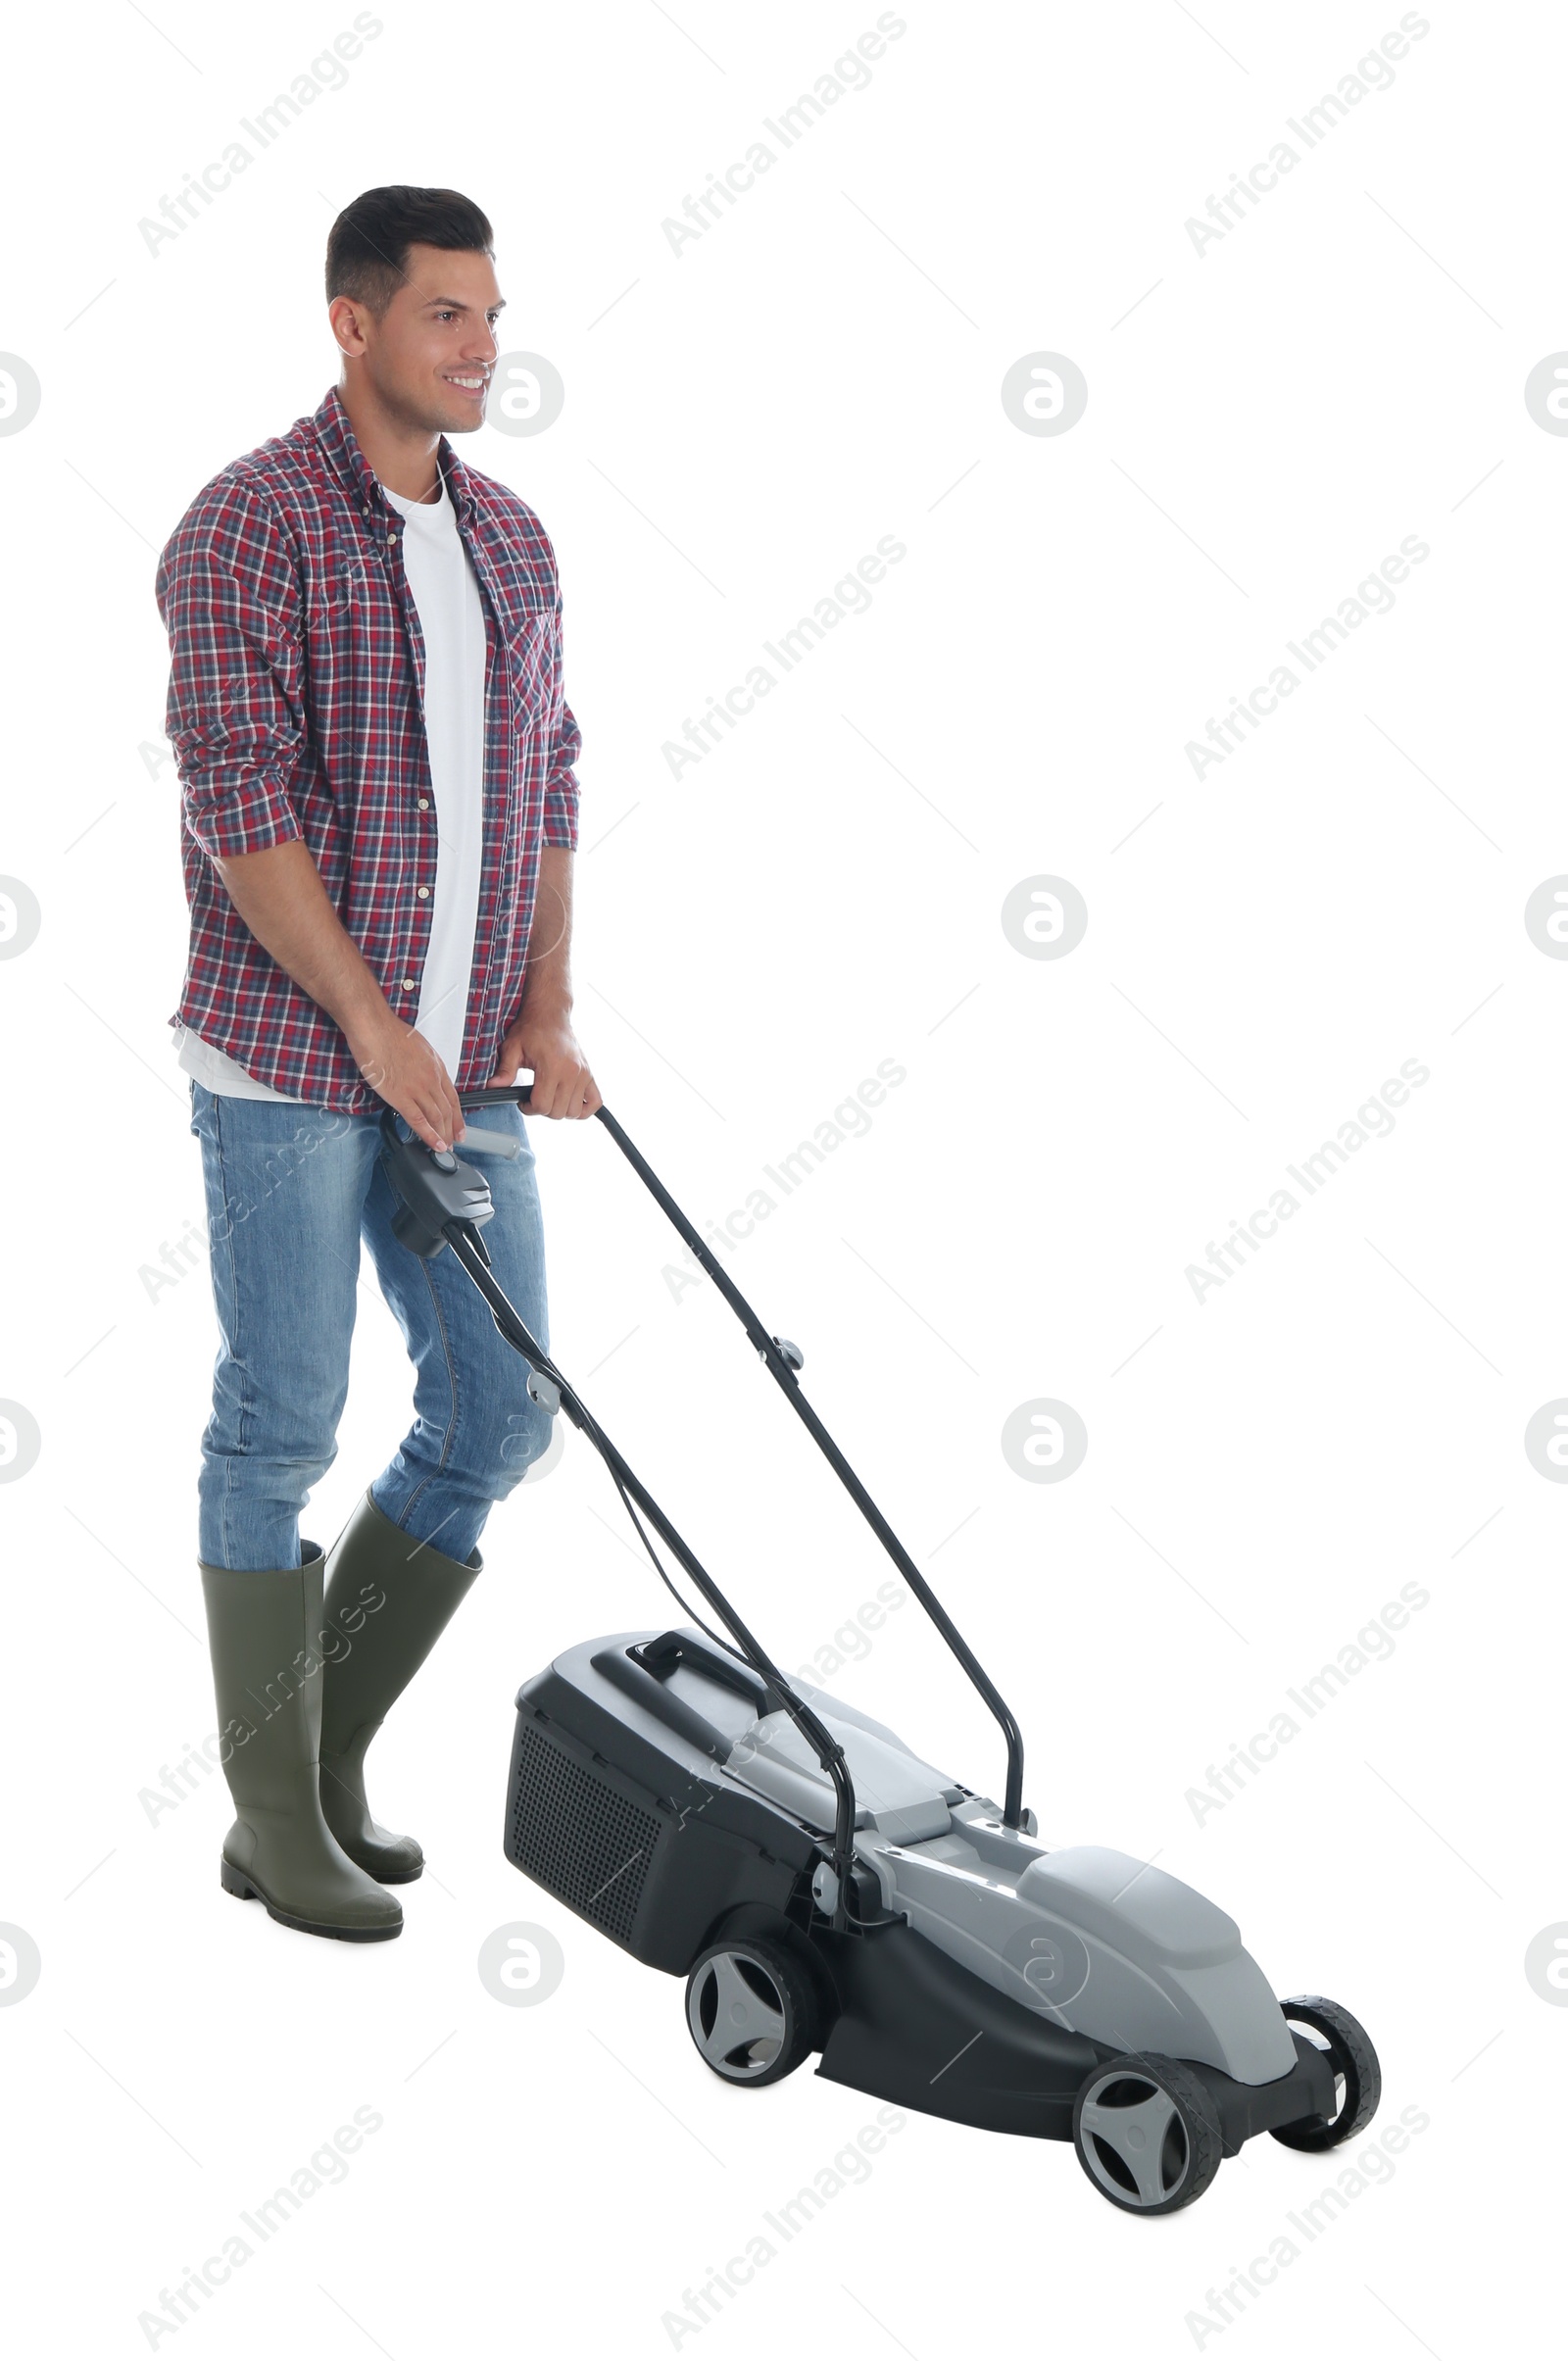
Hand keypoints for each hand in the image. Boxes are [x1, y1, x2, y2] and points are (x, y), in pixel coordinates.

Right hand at [352, 1014, 464, 1150]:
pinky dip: (428, 1135)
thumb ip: (424, 1066)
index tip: (460, 1128)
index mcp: (436, 1067)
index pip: (453, 1098)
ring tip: (444, 1148)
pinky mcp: (400, 1096)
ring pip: (436, 1118)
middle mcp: (431, 1079)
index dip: (458, 1117)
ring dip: (442, 1136)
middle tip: (453, 1144)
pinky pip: (418, 1120)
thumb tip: (422, 1075)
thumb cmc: (391, 1033)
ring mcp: (417, 1089)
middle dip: (451, 1131)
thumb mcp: (419, 1048)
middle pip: (447, 1111)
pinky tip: (434, 1145)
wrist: (374, 1028)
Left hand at [491, 1006, 600, 1119]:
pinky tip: (569, 1102)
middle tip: (533, 1098)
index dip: (528, 1108)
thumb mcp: (512, 1048)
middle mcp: (571, 1072)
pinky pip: (595, 1102)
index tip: (522, 1101)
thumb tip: (493, 1087)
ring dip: (560, 1110)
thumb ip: (505, 1070)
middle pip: (558, 1112)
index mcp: (552, 1067)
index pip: (542, 1105)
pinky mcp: (589, 1074)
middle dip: (542, 1110)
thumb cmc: (532, 1029)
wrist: (550, 1014)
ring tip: (549, 1097)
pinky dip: (584, 1109)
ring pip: (574, 1112)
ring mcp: (583, 1074)